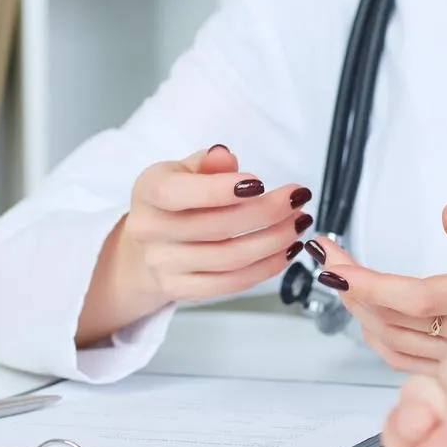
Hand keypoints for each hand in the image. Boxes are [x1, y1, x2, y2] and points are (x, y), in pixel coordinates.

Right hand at [77, 145, 312, 342]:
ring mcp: (163, 265)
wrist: (152, 244)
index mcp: (148, 192)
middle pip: (216, 227)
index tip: (259, 183)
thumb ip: (208, 163)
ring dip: (274, 241)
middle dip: (266, 213)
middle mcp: (149, 231)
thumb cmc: (177, 201)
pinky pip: (231, 283)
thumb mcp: (186, 170)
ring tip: (298, 223)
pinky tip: (286, 250)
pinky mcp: (181, 289)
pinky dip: (266, 267)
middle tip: (297, 199)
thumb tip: (225, 157)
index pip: (177, 193)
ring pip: (230, 258)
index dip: (218, 190)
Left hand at [308, 205, 446, 374]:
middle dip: (351, 290)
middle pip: (392, 324)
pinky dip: (378, 337)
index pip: (413, 299)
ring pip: (393, 346)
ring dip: (360, 313)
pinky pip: (406, 361)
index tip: (335, 265)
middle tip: (328, 256)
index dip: (368, 286)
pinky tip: (368, 314)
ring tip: (342, 279)